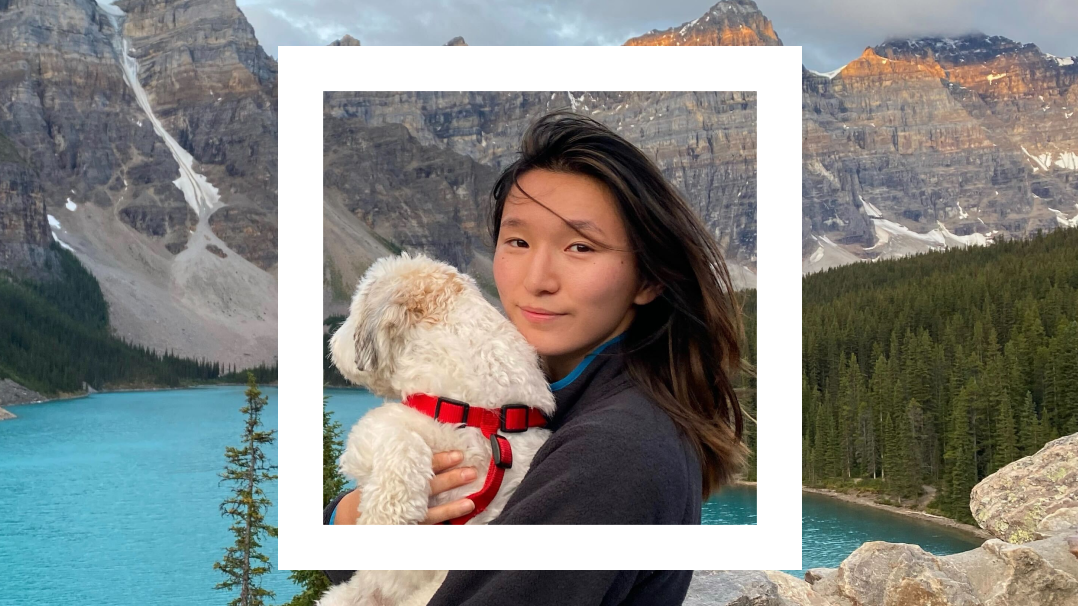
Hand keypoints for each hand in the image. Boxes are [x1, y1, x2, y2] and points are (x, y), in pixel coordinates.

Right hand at [332, 451, 475, 524]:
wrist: (359, 513)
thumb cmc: (380, 485)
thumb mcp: (387, 470)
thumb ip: (404, 460)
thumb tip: (425, 439)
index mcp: (398, 476)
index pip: (421, 467)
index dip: (440, 460)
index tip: (458, 454)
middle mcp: (404, 494)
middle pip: (430, 486)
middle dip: (452, 478)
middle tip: (471, 470)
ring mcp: (408, 512)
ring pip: (433, 507)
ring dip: (453, 504)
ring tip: (472, 499)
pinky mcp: (410, 524)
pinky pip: (431, 522)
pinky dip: (447, 517)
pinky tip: (464, 510)